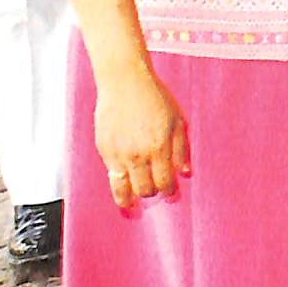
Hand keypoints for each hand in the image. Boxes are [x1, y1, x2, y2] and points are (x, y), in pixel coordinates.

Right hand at [92, 68, 190, 209]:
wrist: (124, 81)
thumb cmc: (154, 97)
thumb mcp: (178, 121)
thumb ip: (181, 149)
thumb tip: (184, 172)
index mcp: (159, 148)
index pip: (164, 182)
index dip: (168, 191)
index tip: (169, 192)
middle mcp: (137, 154)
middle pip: (144, 189)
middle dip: (150, 193)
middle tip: (152, 193)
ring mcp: (117, 153)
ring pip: (121, 187)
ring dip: (127, 197)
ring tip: (129, 204)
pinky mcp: (103, 148)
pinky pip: (110, 172)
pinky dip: (116, 179)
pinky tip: (120, 180)